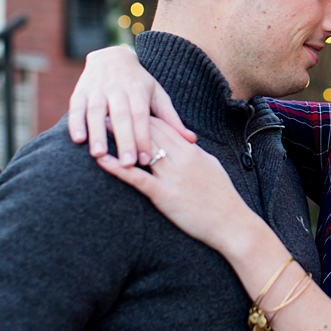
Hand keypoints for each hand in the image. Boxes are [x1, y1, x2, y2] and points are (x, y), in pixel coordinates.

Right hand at [67, 44, 194, 165]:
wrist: (111, 56)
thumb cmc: (138, 83)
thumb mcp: (157, 95)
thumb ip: (171, 119)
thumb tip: (192, 141)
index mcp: (138, 91)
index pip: (141, 116)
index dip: (142, 137)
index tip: (144, 159)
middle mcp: (117, 89)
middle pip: (121, 116)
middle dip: (123, 140)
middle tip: (126, 164)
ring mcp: (97, 90)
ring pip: (96, 112)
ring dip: (97, 133)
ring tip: (99, 154)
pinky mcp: (80, 92)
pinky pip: (76, 108)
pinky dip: (75, 123)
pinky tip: (78, 139)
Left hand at [93, 117, 253, 255]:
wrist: (232, 223)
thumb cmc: (223, 199)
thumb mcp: (210, 168)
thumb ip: (194, 155)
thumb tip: (185, 145)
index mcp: (192, 151)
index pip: (164, 126)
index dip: (143, 115)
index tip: (125, 107)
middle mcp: (181, 158)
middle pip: (150, 132)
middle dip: (126, 119)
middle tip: (105, 109)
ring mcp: (173, 176)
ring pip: (141, 149)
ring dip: (117, 137)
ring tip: (97, 126)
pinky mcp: (165, 195)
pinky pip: (137, 178)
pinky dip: (117, 168)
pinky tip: (102, 160)